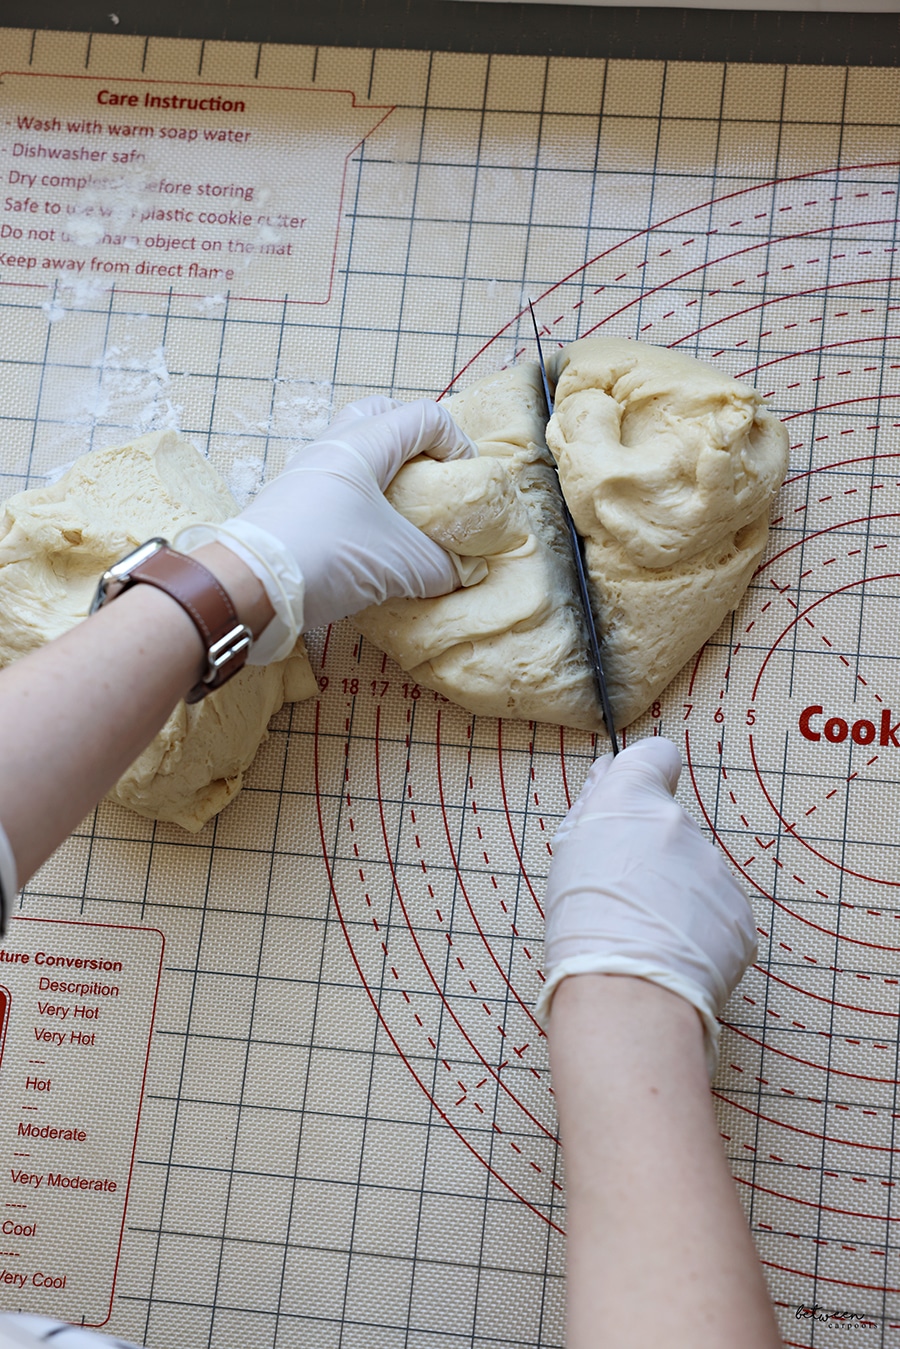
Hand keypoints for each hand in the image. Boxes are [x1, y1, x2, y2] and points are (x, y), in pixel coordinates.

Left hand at [176, 396, 475, 660]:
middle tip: (432, 478)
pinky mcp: (289, 504)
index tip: (466, 481)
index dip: (456, 442)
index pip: (423, 417)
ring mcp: (305, 473)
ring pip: (353, 452)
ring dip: (383, 474)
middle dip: (414, 441)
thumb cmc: (329, 555)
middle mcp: (331, 447)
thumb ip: (441, 565)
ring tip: (403, 512)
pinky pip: (334, 485)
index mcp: (363, 443)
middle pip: (379, 416)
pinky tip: (369, 537)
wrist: (249, 586)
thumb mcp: (402, 563)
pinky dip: (359, 499)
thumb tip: (462, 572)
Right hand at [537, 736, 757, 1071]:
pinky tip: (673, 958)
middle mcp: (681, 825)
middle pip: (670, 830)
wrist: (629, 991)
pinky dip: (699, 934)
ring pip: (695, 877)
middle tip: (624, 899)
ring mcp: (715, 871)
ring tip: (646, 938)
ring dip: (676, 898)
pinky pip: (717, 917)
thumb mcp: (569, 855)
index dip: (648, 774)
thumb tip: (608, 773)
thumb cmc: (582, 923)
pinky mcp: (739, 916)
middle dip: (652, 857)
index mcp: (633, 801)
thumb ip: (595, 808)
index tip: (636, 803)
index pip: (656, 757)